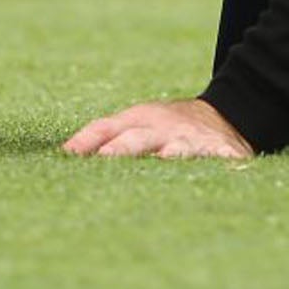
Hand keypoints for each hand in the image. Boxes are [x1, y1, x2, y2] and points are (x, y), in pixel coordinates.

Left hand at [62, 98, 253, 159]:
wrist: (224, 117)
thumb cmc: (166, 126)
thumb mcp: (135, 123)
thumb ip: (100, 136)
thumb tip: (64, 153)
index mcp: (140, 121)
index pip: (108, 128)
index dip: (89, 140)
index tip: (68, 155)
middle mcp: (164, 130)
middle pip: (139, 138)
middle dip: (122, 148)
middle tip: (105, 158)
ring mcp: (194, 141)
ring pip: (179, 150)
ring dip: (170, 155)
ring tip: (163, 159)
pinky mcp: (224, 154)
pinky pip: (221, 162)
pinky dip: (221, 165)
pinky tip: (223, 171)